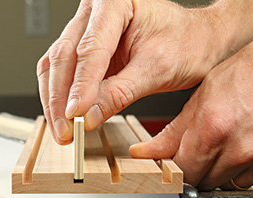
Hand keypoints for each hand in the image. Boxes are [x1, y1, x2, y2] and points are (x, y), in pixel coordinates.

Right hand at [37, 0, 225, 144]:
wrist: (198, 40)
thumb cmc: (187, 43)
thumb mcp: (158, 69)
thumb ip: (120, 92)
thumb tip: (89, 117)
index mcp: (115, 2)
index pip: (90, 49)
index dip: (80, 85)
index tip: (76, 115)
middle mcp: (94, 12)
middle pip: (63, 56)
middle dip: (61, 99)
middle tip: (65, 129)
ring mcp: (85, 30)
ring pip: (55, 66)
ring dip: (55, 102)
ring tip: (63, 130)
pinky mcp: (83, 50)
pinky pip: (61, 73)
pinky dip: (60, 98)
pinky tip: (64, 118)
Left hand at [129, 25, 252, 189]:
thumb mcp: (205, 92)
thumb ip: (175, 130)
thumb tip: (148, 151)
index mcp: (211, 129)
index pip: (179, 171)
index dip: (172, 168)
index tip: (170, 163)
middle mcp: (236, 149)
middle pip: (200, 181)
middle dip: (194, 168)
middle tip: (202, 146)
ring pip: (224, 182)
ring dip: (220, 169)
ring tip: (230, 139)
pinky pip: (250, 179)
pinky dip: (245, 167)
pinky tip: (248, 142)